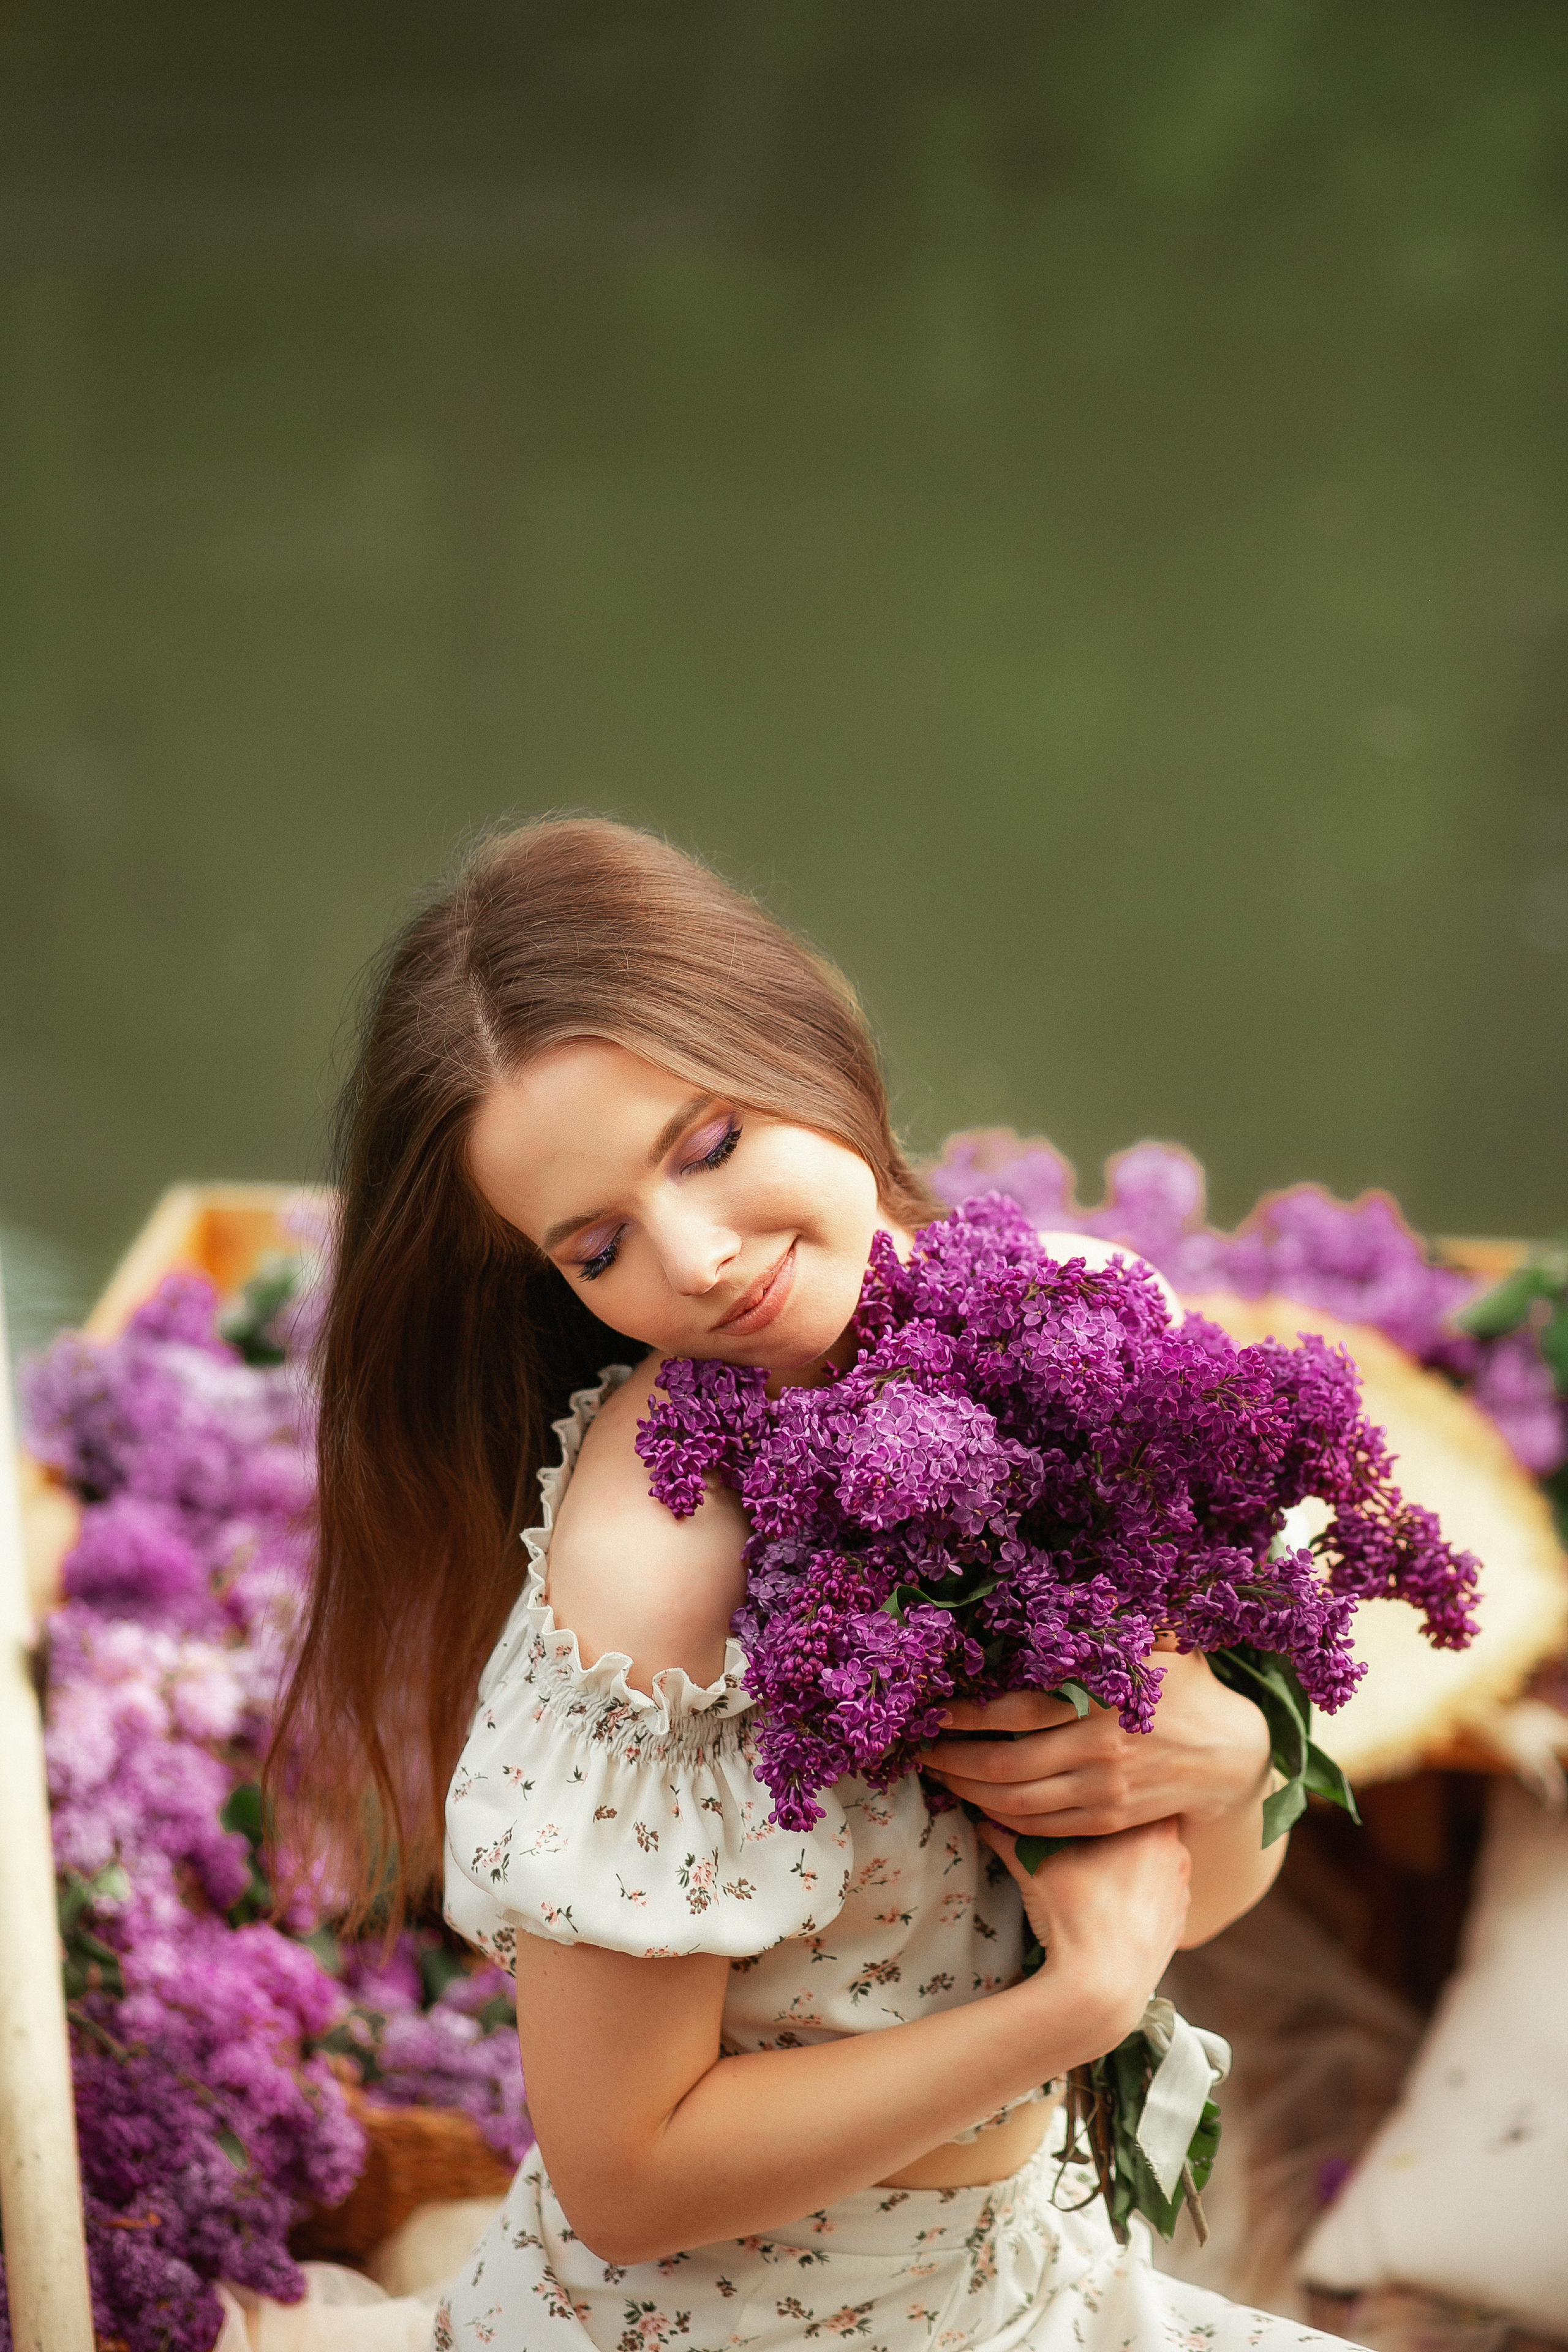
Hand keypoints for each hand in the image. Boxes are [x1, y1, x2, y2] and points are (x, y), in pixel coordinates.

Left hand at [923, 1649, 1270, 1837]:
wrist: (1230, 1751)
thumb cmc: (1182, 1681)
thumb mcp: (1153, 1637)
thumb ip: (1108, 1617)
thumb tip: (1060, 1570)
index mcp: (1103, 1697)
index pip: (1016, 1711)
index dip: (966, 1714)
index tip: (931, 1707)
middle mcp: (1100, 1748)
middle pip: (1006, 1764)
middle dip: (952, 1759)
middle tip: (918, 1748)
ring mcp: (1104, 1789)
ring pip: (1017, 1801)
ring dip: (968, 1791)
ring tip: (938, 1775)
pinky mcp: (1108, 1820)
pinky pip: (1041, 1827)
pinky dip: (1001, 1818)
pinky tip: (978, 1802)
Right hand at [980, 1816, 1190, 2045]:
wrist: (1101, 1990)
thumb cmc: (1072, 1917)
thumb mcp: (1034, 1865)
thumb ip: (1008, 1833)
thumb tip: (981, 1812)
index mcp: (1151, 1826)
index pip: (1127, 1793)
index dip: (1099, 1798)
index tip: (1077, 1809)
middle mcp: (1178, 1853)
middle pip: (1141, 1826)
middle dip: (1111, 1833)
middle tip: (1078, 1844)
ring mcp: (1182, 1891)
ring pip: (1153, 1862)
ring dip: (1129, 1865)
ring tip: (1094, 1882)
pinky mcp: (1179, 1925)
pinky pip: (1158, 1897)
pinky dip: (1138, 1899)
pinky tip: (1110, 1910)